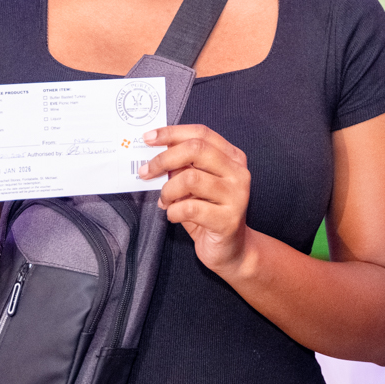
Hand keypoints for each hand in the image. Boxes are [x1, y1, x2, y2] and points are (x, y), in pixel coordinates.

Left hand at [139, 124, 250, 274]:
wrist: (230, 250)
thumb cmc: (208, 213)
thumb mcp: (195, 184)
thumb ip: (182, 166)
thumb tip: (153, 153)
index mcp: (232, 157)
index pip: (201, 133)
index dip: (172, 133)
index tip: (148, 138)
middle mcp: (238, 173)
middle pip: (196, 149)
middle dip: (164, 159)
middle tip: (146, 172)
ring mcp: (237, 196)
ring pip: (191, 179)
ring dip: (168, 190)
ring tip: (164, 200)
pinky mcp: (229, 220)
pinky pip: (190, 208)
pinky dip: (173, 211)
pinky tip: (173, 215)